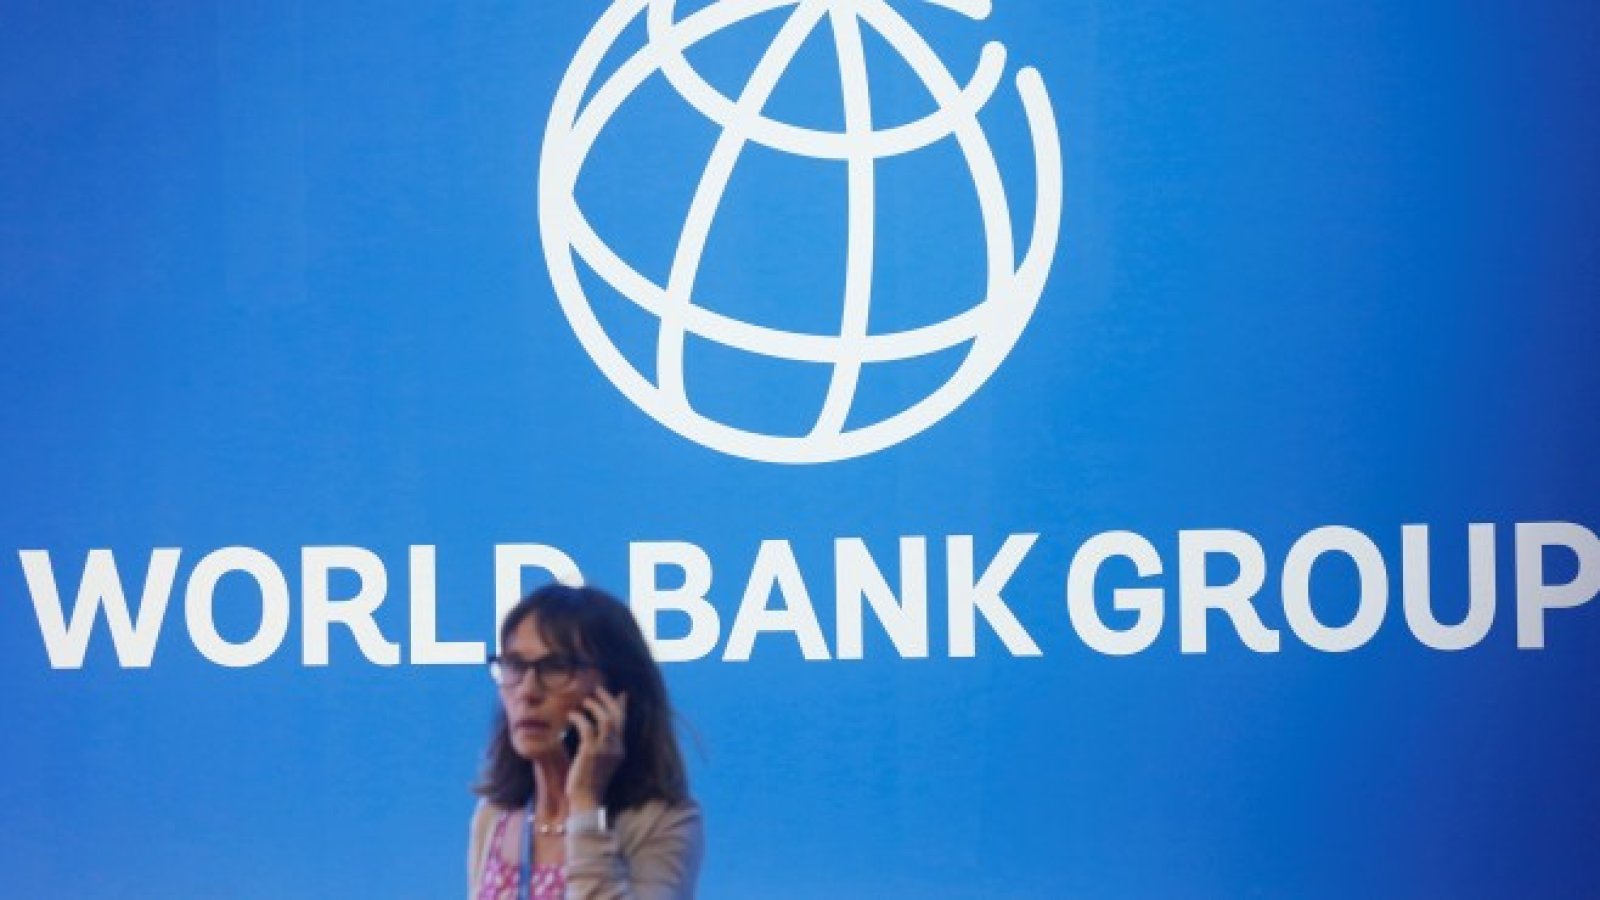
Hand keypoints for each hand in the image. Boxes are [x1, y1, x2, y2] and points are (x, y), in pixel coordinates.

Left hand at [565, 686, 626, 810]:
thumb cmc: (588, 783)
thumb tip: (597, 730)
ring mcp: (604, 750)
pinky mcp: (591, 753)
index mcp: (620, 750)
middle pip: (617, 717)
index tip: (620, 694)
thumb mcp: (600, 762)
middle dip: (608, 700)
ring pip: (605, 720)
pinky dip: (579, 718)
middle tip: (598, 689)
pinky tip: (571, 715)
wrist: (585, 801)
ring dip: (595, 707)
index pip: (623, 722)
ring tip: (585, 700)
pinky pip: (587, 728)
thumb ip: (601, 746)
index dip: (621, 706)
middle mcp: (616, 748)